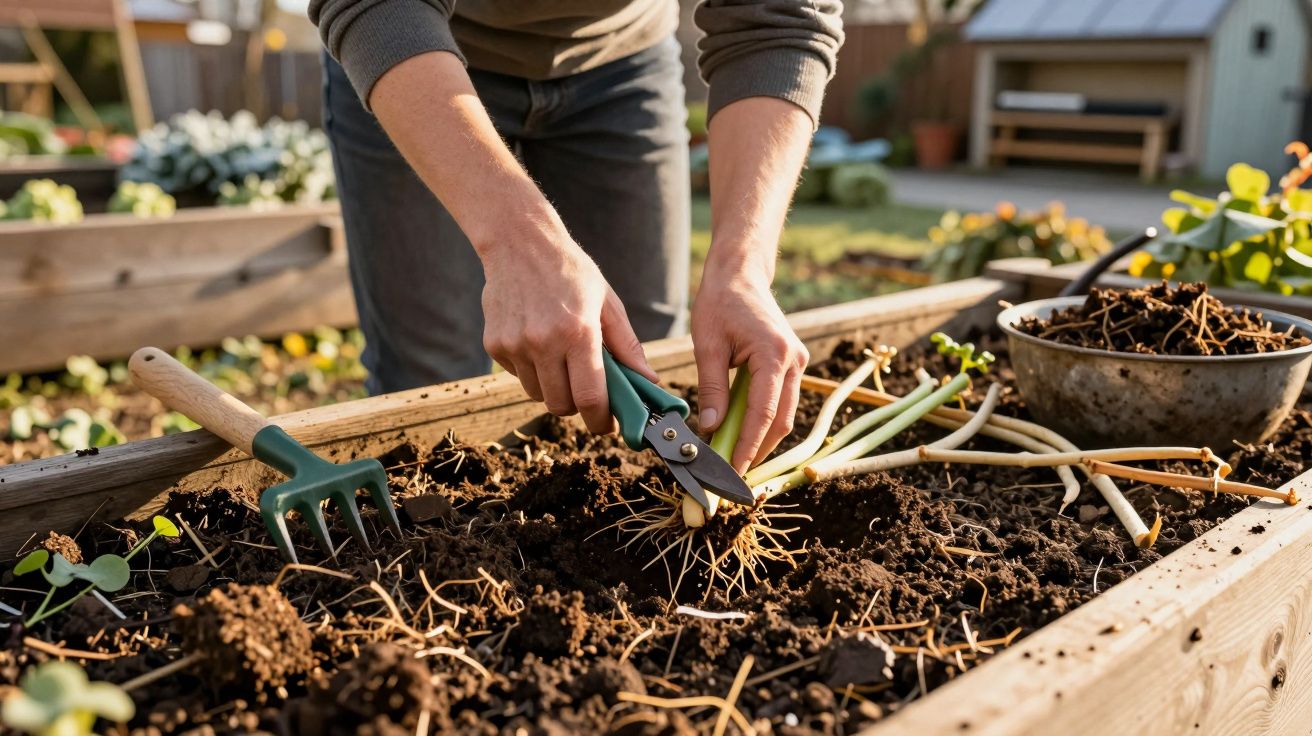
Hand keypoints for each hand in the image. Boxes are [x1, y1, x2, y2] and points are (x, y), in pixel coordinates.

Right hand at [480, 232, 656, 434]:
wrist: (519, 242)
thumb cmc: (570, 271)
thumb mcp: (607, 303)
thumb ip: (627, 346)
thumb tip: (649, 381)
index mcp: (578, 332)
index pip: (589, 398)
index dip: (601, 420)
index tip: (609, 425)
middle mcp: (543, 342)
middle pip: (561, 405)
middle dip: (578, 407)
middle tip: (588, 391)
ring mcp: (515, 345)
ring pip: (538, 394)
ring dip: (553, 388)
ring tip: (561, 359)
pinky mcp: (494, 345)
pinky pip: (518, 377)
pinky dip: (532, 371)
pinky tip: (537, 342)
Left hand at [692, 268, 808, 472]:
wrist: (741, 275)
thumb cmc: (720, 303)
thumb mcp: (707, 345)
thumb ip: (711, 388)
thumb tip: (710, 428)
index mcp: (774, 353)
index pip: (764, 413)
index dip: (748, 446)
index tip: (732, 470)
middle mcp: (794, 361)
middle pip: (781, 421)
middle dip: (757, 450)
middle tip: (731, 474)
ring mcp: (797, 363)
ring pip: (784, 415)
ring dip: (760, 439)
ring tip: (733, 459)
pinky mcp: (791, 365)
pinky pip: (781, 402)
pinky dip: (762, 421)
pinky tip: (741, 434)